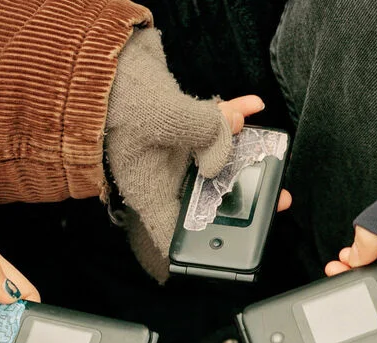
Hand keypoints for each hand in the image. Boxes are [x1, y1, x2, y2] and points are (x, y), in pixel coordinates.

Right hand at [105, 29, 288, 280]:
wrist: (105, 58)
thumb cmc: (118, 96)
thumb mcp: (163, 117)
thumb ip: (205, 130)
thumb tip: (235, 132)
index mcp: (149, 189)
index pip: (174, 232)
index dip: (199, 248)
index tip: (229, 250)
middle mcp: (162, 176)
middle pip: (204, 197)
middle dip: (239, 197)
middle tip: (271, 198)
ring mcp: (172, 150)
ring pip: (214, 161)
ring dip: (242, 154)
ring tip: (271, 155)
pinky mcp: (179, 124)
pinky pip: (211, 125)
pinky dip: (233, 115)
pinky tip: (253, 106)